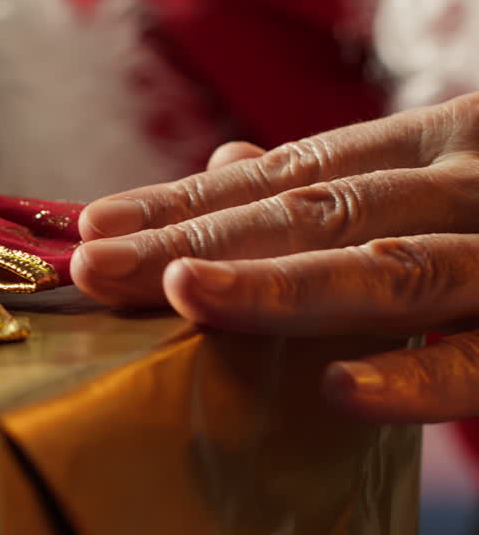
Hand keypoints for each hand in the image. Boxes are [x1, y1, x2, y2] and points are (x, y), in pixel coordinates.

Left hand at [71, 93, 478, 422]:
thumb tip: (231, 161)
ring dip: (279, 283)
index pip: (288, 173)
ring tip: (182, 294)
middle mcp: (466, 186)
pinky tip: (334, 388)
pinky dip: (414, 374)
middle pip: (314, 212)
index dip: (187, 202)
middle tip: (97, 266)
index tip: (93, 228)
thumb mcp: (448, 171)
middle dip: (196, 239)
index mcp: (434, 145)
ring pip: (391, 268)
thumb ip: (347, 176)